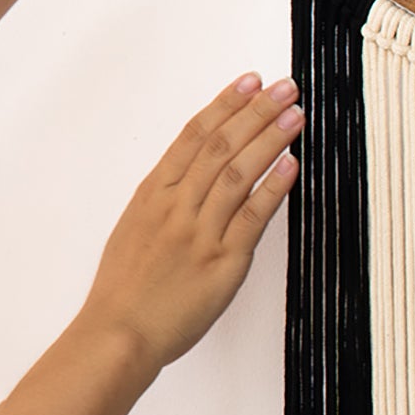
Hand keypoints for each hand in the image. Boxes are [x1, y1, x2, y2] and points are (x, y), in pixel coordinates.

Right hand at [77, 75, 302, 370]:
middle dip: (255, 112)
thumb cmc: (126, 289)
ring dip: (269, 140)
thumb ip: (164, 201)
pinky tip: (291, 165)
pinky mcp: (221, 261)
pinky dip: (273, 188)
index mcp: (153, 195)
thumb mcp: (134, 230)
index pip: (193, 136)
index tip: (248, 81)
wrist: (119, 333)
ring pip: (237, 174)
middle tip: (283, 86)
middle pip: (219, 146)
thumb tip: (190, 177)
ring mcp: (198, 232)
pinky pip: (251, 217)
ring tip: (295, 115)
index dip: (224, 105)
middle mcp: (176, 207)